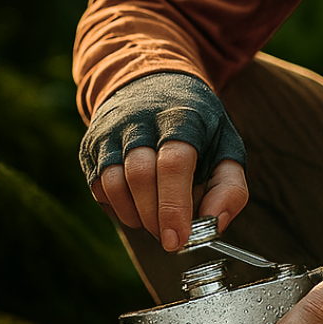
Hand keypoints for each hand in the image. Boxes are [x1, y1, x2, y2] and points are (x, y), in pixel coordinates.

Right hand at [80, 73, 248, 250]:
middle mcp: (140, 119)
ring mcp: (111, 130)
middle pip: (140, 175)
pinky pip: (98, 186)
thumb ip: (230, 188)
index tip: (177, 240)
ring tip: (156, 221)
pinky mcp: (92, 145)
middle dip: (155, 217)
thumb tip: (215, 223)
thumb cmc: (197, 126)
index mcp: (182, 115)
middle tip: (171, 237)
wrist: (152, 84)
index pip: (173, 163)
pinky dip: (118, 207)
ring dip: (135, 215)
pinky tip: (138, 207)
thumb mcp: (227, 146)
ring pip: (113, 182)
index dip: (174, 205)